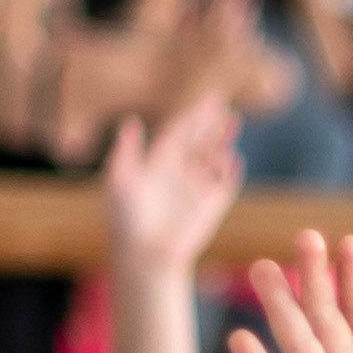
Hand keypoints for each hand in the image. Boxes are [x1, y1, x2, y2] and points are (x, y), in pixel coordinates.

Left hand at [104, 95, 241, 277]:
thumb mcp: (118, 180)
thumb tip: (132, 121)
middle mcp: (180, 172)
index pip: (179, 132)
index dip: (192, 115)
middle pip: (199, 140)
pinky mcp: (211, 206)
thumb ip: (126, 150)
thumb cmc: (126, 220)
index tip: (204, 99)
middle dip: (211, 121)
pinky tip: (232, 158)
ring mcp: (197, 188)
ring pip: (214, 157)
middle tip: (224, 100)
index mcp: (159, 162)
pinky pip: (225, 183)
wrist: (144, 253)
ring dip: (223, 140)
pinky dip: (230, 171)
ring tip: (233, 121)